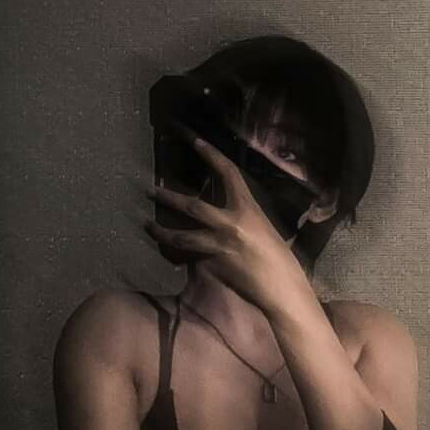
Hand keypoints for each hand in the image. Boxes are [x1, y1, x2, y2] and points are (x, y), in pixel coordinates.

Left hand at [144, 135, 312, 315]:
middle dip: (168, 197)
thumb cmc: (280, 259)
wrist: (281, 288)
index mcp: (248, 209)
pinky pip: (190, 257)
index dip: (211, 155)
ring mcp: (219, 245)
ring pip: (182, 236)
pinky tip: (169, 256)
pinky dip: (179, 256)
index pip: (228, 174)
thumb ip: (242, 220)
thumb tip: (225, 218)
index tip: (196, 141)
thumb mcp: (262, 230)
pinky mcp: (213, 265)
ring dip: (162, 231)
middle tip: (151, 190)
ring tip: (148, 225)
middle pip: (192, 206)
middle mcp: (231, 223)